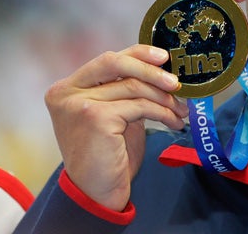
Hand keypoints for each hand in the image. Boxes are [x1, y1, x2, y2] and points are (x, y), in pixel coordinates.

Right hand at [45, 44, 187, 210]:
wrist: (97, 192)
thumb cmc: (108, 153)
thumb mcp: (116, 112)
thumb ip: (126, 89)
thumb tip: (161, 68)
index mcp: (67, 87)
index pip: (108, 59)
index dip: (138, 54)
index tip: (164, 56)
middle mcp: (67, 92)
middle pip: (116, 63)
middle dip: (151, 70)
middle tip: (176, 83)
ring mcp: (79, 104)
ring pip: (134, 87)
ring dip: (164, 98)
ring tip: (180, 110)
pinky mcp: (96, 118)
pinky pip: (140, 106)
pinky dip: (163, 113)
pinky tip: (173, 122)